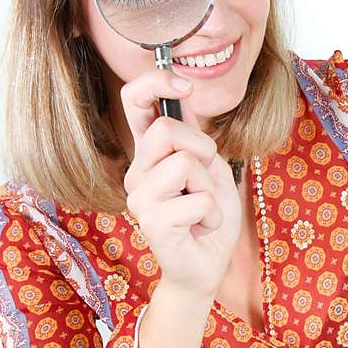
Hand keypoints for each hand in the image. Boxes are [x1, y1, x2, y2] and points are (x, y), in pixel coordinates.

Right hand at [120, 68, 242, 296]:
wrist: (209, 266)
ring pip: (185, 163)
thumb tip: (182, 94)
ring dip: (209, 187)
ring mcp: (139, 197)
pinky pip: (200, 200)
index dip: (155, 82)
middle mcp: (137, 171)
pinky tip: (201, 228)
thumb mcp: (211, 167)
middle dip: (201, 148)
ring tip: (202, 209)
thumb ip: (194, 136)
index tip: (184, 85)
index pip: (135, 101)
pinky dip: (213, 214)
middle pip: (166, 129)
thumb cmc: (209, 217)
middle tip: (206, 178)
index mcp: (150, 153)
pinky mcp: (151, 223)